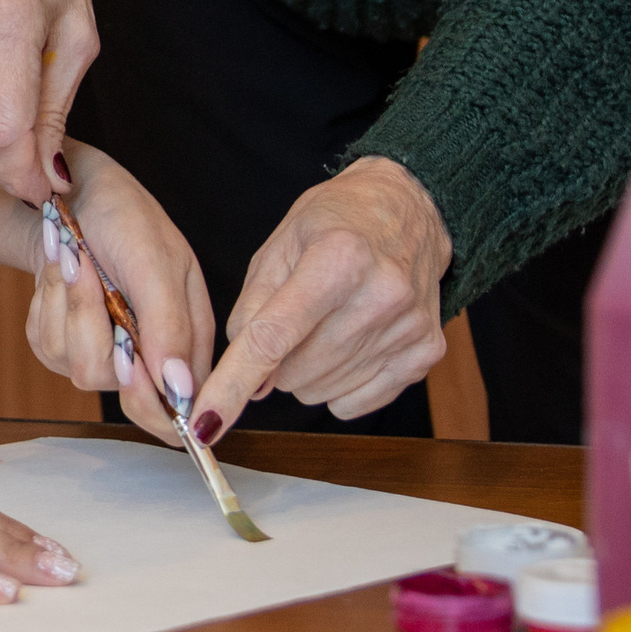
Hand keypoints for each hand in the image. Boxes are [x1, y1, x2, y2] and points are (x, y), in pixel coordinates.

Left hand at [26, 144, 212, 442]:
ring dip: (69, 304)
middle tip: (91, 276)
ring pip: (78, 367)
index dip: (155, 402)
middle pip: (124, 393)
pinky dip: (48, 302)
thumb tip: (181, 388)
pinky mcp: (62, 342)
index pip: (181, 409)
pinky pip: (48, 345)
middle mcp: (149, 353)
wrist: (71, 192)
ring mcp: (104, 350)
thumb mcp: (154, 259)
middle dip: (99, 328)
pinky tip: (60, 269)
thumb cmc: (124, 216)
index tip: (127, 355)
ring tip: (75, 257)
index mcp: (188, 337)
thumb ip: (170, 324)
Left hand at [185, 158, 450, 439]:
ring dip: (307, 371)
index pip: (272, 338)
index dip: (232, 384)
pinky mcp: (426, 352)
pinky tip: (352, 341)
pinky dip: (339, 384)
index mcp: (338, 257)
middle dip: (277, 360)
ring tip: (325, 323)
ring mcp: (408, 327)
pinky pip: (356, 404)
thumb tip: (245, 380)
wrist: (409, 209)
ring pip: (321, 392)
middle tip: (293, 320)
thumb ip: (252, 309)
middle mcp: (380, 294)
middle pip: (294, 371)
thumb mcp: (280, 245)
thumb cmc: (337, 222)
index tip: (205, 422)